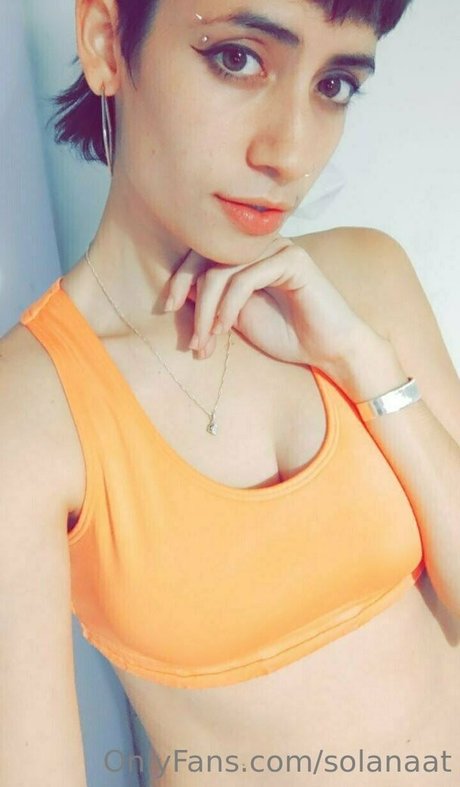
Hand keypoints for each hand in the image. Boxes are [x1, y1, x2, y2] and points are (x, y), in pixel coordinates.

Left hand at [164, 237, 383, 372]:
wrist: (329, 350)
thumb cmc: (287, 335)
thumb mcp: (237, 319)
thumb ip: (213, 300)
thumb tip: (182, 289)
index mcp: (248, 256)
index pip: (204, 252)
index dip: (182, 277)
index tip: (169, 307)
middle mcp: (262, 246)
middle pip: (208, 255)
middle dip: (189, 291)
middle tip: (183, 327)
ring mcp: (279, 249)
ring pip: (224, 270)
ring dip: (208, 310)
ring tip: (206, 340)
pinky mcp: (293, 261)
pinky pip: (247, 278)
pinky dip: (230, 305)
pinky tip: (225, 328)